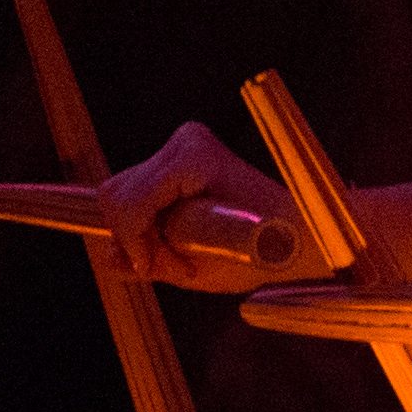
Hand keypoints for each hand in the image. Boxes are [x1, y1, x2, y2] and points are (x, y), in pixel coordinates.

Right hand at [100, 119, 306, 289]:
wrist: (298, 232)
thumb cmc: (268, 249)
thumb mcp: (211, 267)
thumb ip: (156, 263)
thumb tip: (113, 259)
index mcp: (196, 156)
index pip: (132, 203)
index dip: (135, 244)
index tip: (156, 270)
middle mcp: (185, 142)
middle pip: (118, 197)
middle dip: (134, 240)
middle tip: (170, 266)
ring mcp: (179, 147)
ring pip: (119, 197)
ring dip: (137, 235)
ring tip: (176, 257)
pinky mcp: (174, 160)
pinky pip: (132, 196)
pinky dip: (142, 226)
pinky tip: (171, 241)